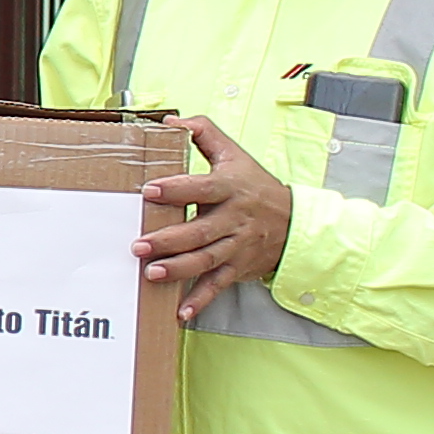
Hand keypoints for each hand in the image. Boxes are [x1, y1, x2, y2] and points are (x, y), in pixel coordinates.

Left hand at [135, 115, 298, 316]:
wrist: (294, 222)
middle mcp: (234, 219)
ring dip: (178, 269)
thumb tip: (172, 121)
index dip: (176, 189)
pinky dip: (200, 300)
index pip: (201, 188)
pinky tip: (180, 312)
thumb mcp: (235, 154)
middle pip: (199, 231)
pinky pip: (217, 286)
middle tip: (139, 244)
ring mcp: (236, 246)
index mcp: (230, 188)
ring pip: (205, 260)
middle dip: (168, 240)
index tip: (149, 190)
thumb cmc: (255, 185)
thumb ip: (204, 133)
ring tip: (152, 273)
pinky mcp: (236, 268)